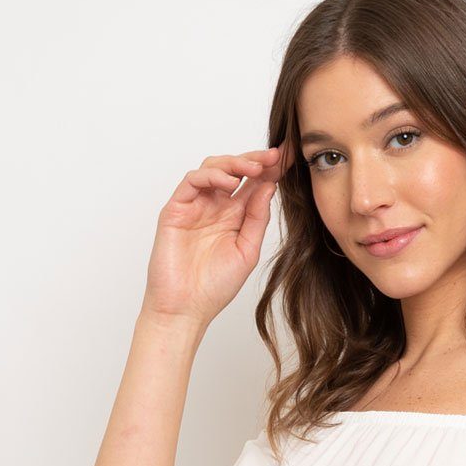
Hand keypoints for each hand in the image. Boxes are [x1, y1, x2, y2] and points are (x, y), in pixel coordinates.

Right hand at [140, 140, 296, 327]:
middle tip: (274, 156)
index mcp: (234, 217)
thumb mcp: (247, 251)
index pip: (254, 184)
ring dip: (235, 163)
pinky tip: (230, 183)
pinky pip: (192, 182)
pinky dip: (211, 176)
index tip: (290, 156)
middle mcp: (215, 206)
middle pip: (234, 170)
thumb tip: (270, 187)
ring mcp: (195, 206)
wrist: (186, 309)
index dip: (270, 169)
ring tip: (254, 168)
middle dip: (255, 159)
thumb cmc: (214, 287)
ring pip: (213, 168)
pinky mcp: (176, 209)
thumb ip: (257, 218)